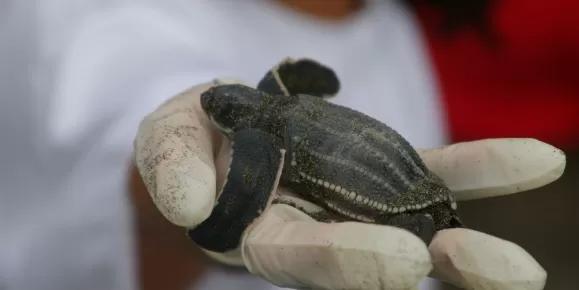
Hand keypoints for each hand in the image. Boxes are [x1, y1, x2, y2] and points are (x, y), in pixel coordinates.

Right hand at [134, 79, 565, 289]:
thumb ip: (173, 170)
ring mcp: (354, 201)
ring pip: (418, 222)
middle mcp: (317, 228)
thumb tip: (193, 203)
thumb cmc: (190, 138)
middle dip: (441, 268)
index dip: (350, 261)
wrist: (224, 121)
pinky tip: (536, 162)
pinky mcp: (378, 170)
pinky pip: (434, 171)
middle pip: (379, 258)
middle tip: (510, 275)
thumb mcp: (167, 144)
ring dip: (476, 240)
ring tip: (530, 263)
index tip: (406, 265)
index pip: (305, 257)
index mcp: (263, 234)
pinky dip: (482, 170)